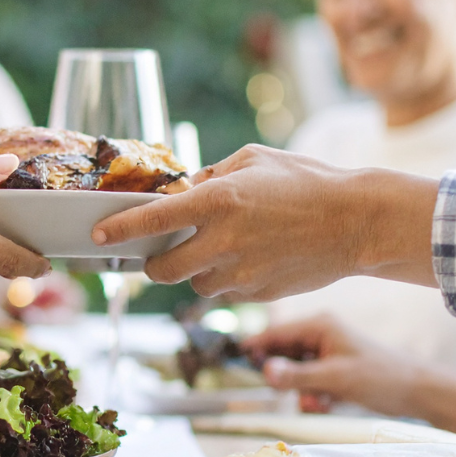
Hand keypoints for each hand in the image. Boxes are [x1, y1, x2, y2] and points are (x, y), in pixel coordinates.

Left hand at [90, 144, 438, 299]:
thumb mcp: (253, 160)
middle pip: (160, 271)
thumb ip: (211, 176)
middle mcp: (222, 241)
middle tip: (158, 253)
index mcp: (218, 200)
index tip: (98, 237)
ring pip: (192, 286)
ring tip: (219, 250)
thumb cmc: (306, 182)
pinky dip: (224, 282)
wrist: (357, 222)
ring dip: (193, 272)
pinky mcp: (256, 296)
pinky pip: (223, 295)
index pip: (151, 221)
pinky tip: (247, 261)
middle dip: (152, 264)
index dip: (118, 231)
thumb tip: (180, 192)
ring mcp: (239, 274)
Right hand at [242, 315, 427, 416]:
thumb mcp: (334, 379)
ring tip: (319, 402)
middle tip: (294, 393)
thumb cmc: (380, 378)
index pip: (275, 333)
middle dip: (286, 379)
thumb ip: (297, 376)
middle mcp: (320, 335)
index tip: (236, 361)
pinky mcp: (333, 370)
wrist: (416, 392)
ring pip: (295, 373)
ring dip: (301, 391)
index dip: (255, 347)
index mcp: (319, 325)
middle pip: (282, 355)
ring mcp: (327, 352)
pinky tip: (328, 404)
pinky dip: (313, 395)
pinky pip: (309, 383)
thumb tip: (263, 371)